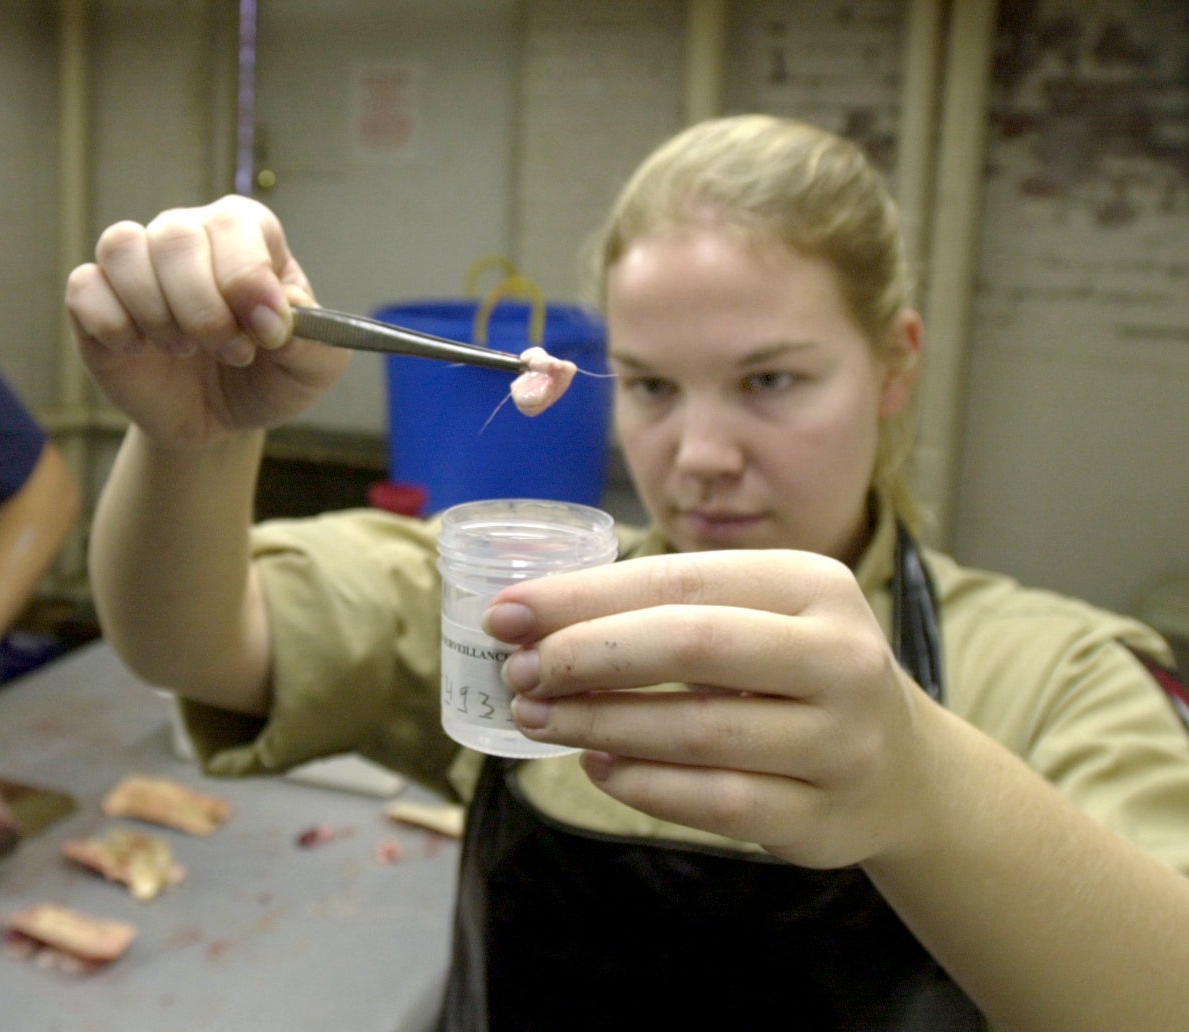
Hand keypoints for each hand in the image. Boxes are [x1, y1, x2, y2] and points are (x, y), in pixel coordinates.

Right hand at [64, 194, 350, 447]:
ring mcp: (137, 266)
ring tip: (184, 350)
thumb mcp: (311, 368)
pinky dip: (111, 324)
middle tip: (231, 352)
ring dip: (156, 312)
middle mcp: (186, 236)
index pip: (234, 224)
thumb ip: (311, 339)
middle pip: (175, 235)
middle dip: (203, 308)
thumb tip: (281, 311)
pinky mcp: (95, 301)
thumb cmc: (267, 377)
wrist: (220, 419)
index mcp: (244, 235)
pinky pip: (84, 287)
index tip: (267, 331)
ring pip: (122, 248)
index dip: (246, 278)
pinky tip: (137, 351)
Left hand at [486, 549, 939, 869]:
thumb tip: (529, 620)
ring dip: (601, 723)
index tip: (506, 615)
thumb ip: (658, 611)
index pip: (680, 581)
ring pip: (698, 730)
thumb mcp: (753, 618)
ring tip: (537, 717)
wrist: (902, 772)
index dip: (583, 598)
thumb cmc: (793, 674)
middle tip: (520, 671)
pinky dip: (645, 784)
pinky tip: (597, 765)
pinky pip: (717, 802)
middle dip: (590, 655)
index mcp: (813, 585)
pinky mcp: (822, 818)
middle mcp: (840, 658)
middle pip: (693, 645)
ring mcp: (840, 744)